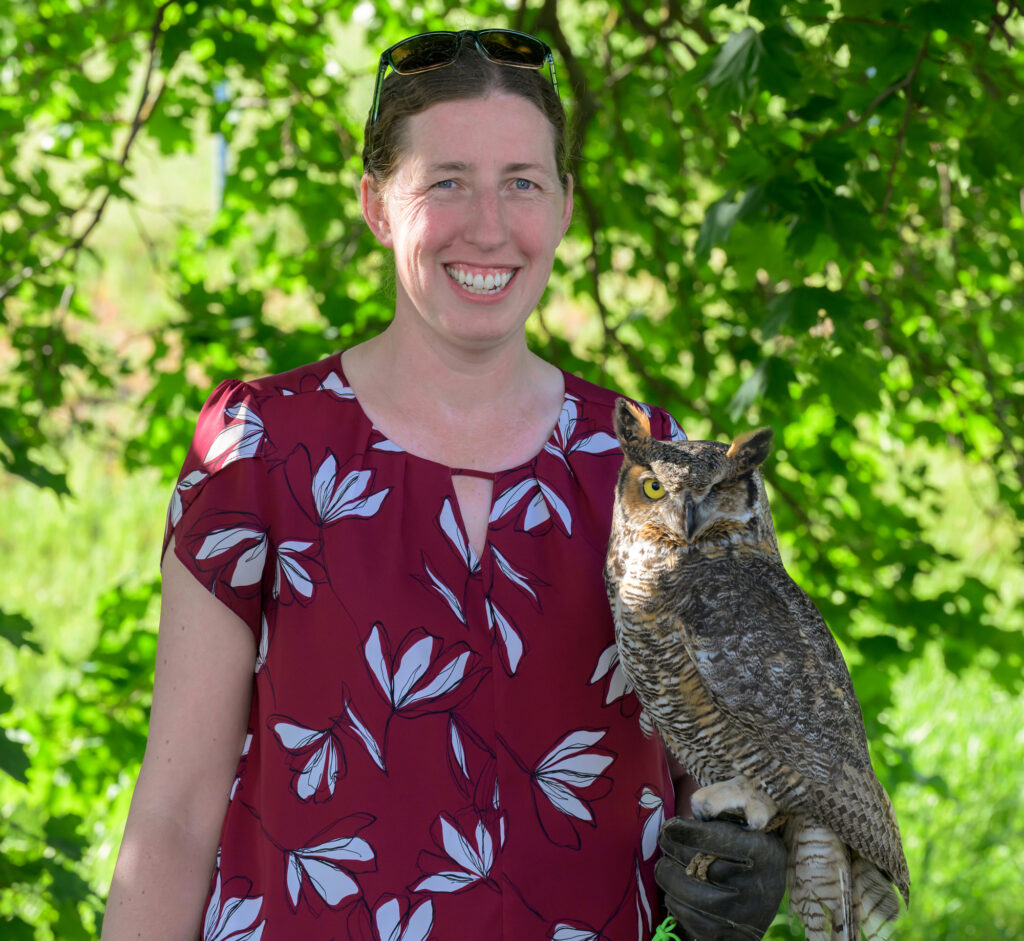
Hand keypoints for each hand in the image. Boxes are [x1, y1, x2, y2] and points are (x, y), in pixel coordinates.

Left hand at [655, 816, 786, 940]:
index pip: (715, 838)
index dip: (685, 831)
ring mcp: (743, 914)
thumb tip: (693, 804)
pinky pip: (689, 917)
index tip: (669, 826)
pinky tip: (674, 891)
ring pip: (689, 894)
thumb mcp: (744, 826)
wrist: (766, 894)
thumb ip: (721, 814)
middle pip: (699, 865)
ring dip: (668, 875)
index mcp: (762, 852)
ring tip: (665, 865)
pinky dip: (674, 901)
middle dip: (672, 849)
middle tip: (664, 841)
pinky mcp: (730, 935)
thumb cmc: (747, 848)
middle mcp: (756, 885)